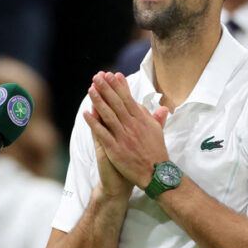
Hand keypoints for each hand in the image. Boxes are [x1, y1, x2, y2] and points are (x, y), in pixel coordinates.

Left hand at [84, 72, 168, 188]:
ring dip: (98, 101)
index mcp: (141, 120)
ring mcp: (123, 137)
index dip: (119, 86)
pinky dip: (94, 123)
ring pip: (108, 115)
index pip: (128, 99)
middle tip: (98, 76)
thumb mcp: (158, 132)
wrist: (154, 173)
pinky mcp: (115, 149)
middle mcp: (132, 126)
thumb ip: (156, 118)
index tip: (113, 75)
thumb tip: (161, 108)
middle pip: (117, 103)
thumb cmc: (156, 152)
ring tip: (91, 89)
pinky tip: (86, 113)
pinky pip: (102, 133)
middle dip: (107, 88)